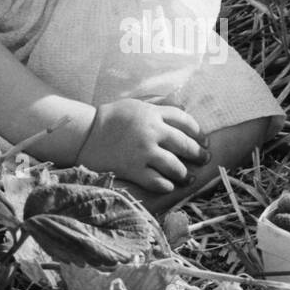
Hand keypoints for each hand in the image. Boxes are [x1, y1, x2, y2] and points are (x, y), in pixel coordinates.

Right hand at [75, 98, 209, 192]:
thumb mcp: (135, 104)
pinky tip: (168, 185)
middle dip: (198, 154)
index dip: (198, 132)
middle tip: (205, 160)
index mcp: (152, 113)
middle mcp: (151, 132)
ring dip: (184, 174)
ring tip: (187, 177)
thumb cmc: (110, 118)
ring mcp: (142, 152)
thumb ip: (159, 105)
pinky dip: (166, 185)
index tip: (204, 140)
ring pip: (174, 167)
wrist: (84, 134)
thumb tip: (183, 106)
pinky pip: (157, 182)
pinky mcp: (132, 169)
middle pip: (184, 144)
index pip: (185, 121)